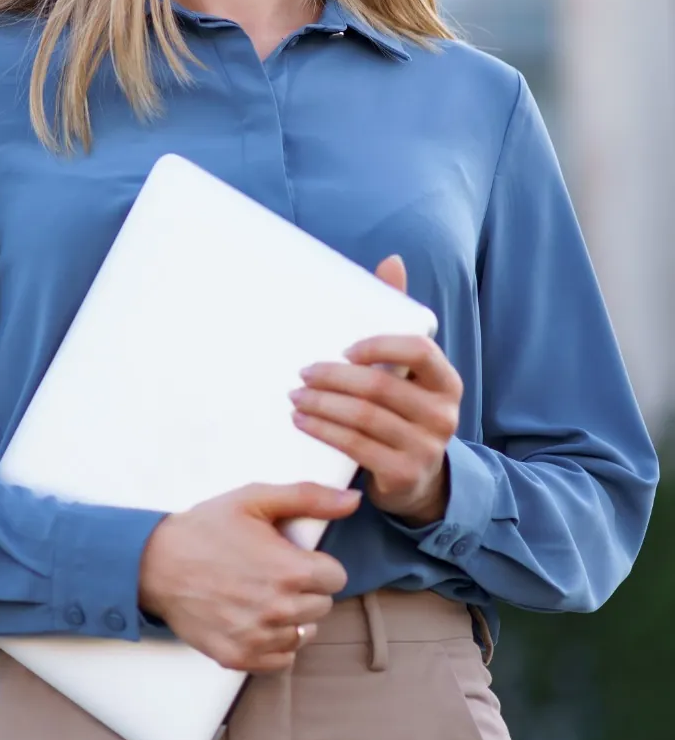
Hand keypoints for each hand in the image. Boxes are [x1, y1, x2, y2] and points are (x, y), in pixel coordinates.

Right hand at [137, 482, 358, 672]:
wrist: (154, 564)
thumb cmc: (205, 529)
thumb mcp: (254, 500)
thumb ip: (308, 497)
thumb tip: (353, 500)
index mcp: (290, 571)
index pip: (336, 578)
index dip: (317, 565)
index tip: (294, 559)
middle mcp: (279, 610)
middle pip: (322, 607)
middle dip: (306, 590)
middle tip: (273, 575)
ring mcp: (258, 637)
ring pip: (304, 633)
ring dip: (292, 618)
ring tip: (262, 597)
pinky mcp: (239, 657)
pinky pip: (282, 659)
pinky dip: (274, 643)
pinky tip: (254, 620)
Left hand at [290, 254, 461, 525]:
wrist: (418, 478)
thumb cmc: (404, 410)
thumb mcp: (408, 370)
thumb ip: (399, 318)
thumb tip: (391, 261)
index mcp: (446, 382)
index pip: (419, 351)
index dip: (380, 346)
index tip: (345, 348)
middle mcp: (443, 414)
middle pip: (379, 387)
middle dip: (333, 378)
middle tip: (301, 372)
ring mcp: (425, 448)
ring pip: (363, 419)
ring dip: (321, 405)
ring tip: (294, 397)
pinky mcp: (403, 475)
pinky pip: (356, 448)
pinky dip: (323, 432)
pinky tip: (302, 422)